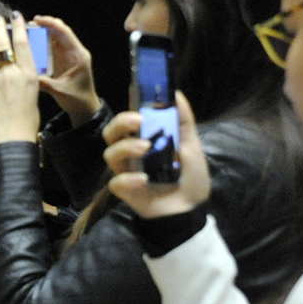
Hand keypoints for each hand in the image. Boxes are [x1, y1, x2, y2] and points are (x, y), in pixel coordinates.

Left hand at [0, 14, 42, 144]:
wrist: (11, 135)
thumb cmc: (27, 118)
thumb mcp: (34, 92)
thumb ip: (25, 76)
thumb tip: (19, 65)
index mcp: (29, 73)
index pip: (22, 42)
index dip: (18, 27)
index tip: (16, 16)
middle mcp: (12, 72)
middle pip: (4, 43)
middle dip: (0, 28)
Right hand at [32, 16, 96, 124]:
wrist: (85, 108)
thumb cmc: (77, 99)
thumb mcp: (59, 91)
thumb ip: (44, 82)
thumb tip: (27, 75)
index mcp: (78, 56)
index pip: (65, 33)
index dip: (51, 24)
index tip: (36, 20)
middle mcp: (75, 52)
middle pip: (60, 32)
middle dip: (45, 25)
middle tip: (27, 25)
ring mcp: (69, 55)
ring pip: (55, 37)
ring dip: (42, 32)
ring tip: (26, 31)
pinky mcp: (63, 59)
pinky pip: (52, 46)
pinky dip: (42, 42)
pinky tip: (31, 42)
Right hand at [104, 92, 210, 217]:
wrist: (191, 210)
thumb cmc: (190, 178)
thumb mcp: (192, 147)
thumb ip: (183, 122)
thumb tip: (177, 94)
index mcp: (144, 140)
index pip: (128, 120)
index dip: (128, 108)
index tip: (138, 99)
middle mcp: (131, 154)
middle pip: (111, 133)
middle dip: (121, 123)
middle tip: (138, 121)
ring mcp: (127, 171)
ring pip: (110, 153)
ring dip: (125, 147)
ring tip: (145, 148)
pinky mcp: (125, 191)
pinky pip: (117, 181)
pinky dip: (128, 179)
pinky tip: (144, 180)